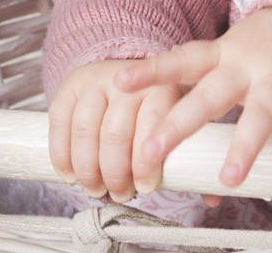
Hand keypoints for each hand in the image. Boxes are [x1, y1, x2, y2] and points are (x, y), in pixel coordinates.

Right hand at [47, 60, 182, 202]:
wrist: (127, 72)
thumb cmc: (153, 109)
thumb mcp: (177, 118)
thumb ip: (189, 153)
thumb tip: (211, 198)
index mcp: (162, 87)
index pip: (154, 124)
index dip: (147, 161)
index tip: (146, 186)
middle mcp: (129, 81)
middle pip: (116, 133)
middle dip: (116, 172)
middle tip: (121, 193)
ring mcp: (97, 81)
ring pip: (86, 130)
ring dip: (89, 169)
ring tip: (96, 188)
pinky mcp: (70, 85)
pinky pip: (60, 122)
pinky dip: (63, 155)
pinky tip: (70, 173)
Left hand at [115, 8, 271, 188]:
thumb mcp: (235, 53)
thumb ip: (210, 86)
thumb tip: (170, 128)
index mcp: (223, 56)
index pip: (181, 61)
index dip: (150, 71)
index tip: (117, 82)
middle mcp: (246, 66)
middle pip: (208, 95)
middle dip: (179, 124)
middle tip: (150, 152)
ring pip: (259, 114)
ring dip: (244, 147)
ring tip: (229, 179)